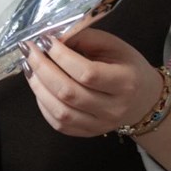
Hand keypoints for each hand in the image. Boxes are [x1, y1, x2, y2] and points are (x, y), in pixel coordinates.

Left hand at [22, 28, 163, 136]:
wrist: (142, 99)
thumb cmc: (125, 66)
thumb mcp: (112, 45)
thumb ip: (83, 38)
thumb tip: (51, 37)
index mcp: (125, 82)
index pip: (87, 73)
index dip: (61, 56)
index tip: (45, 40)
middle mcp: (114, 108)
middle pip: (69, 93)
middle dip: (43, 69)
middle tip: (29, 51)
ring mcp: (100, 125)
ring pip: (60, 112)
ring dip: (38, 87)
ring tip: (29, 67)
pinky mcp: (87, 133)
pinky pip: (58, 123)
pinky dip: (42, 103)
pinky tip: (38, 85)